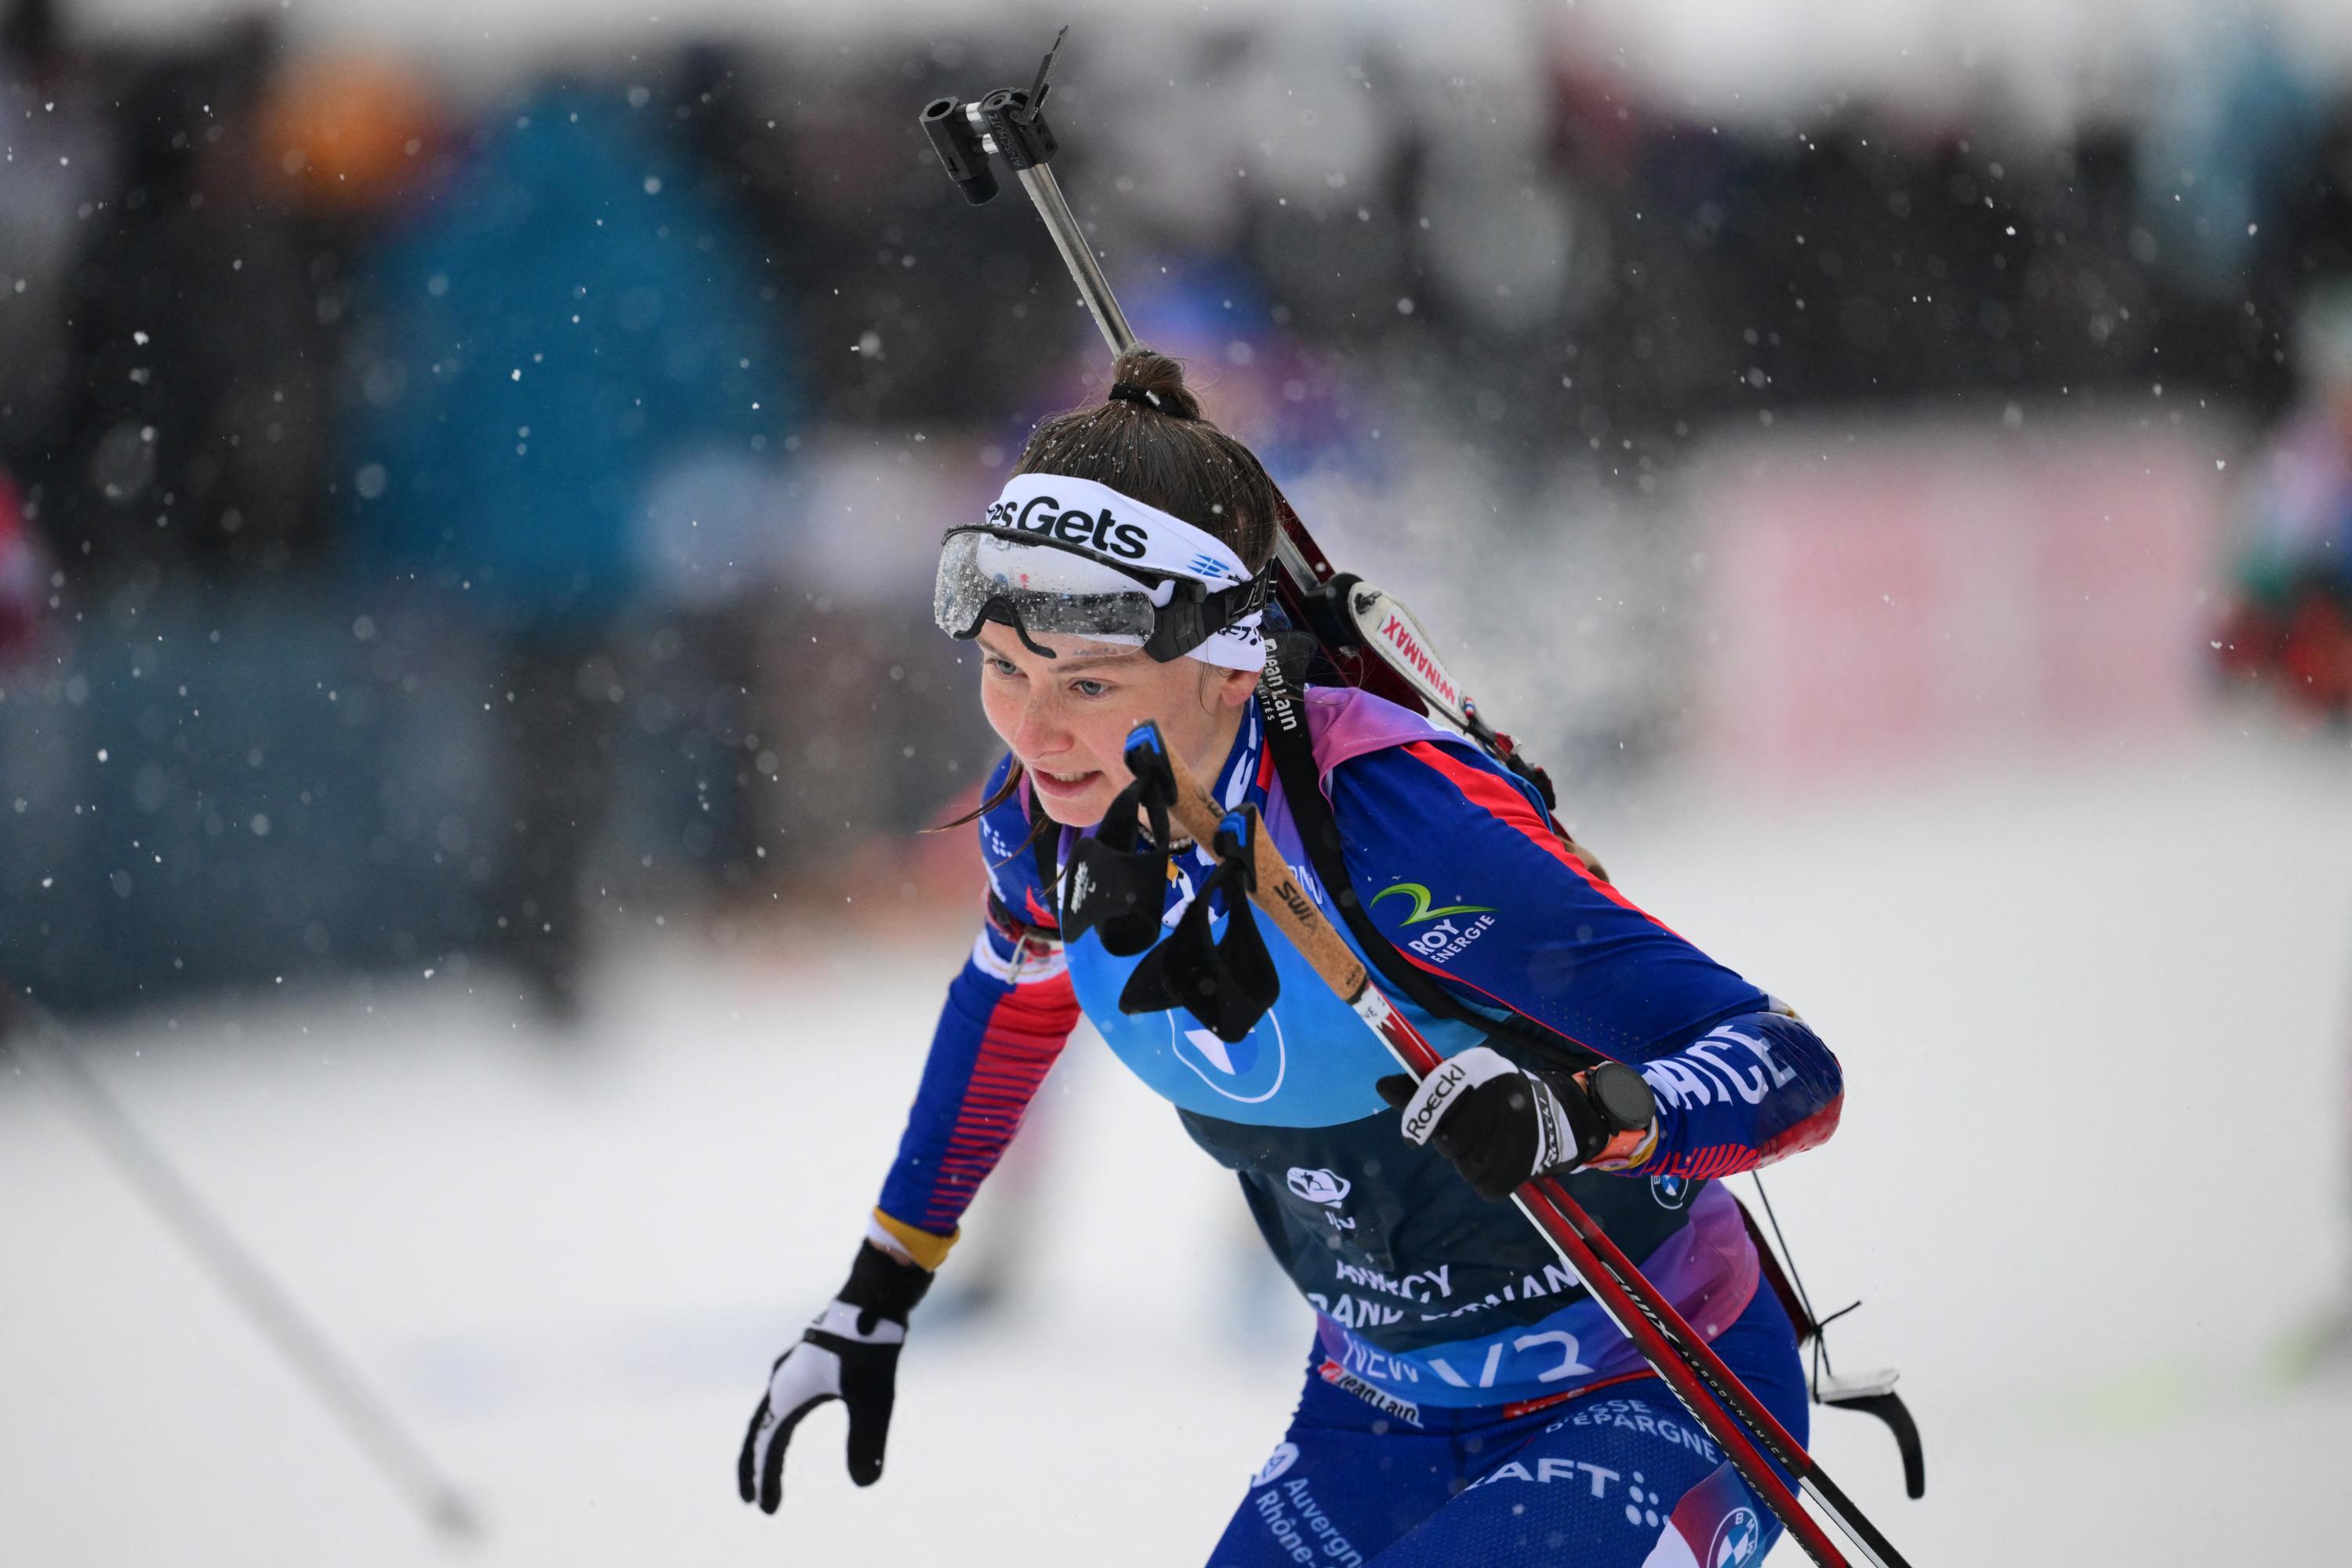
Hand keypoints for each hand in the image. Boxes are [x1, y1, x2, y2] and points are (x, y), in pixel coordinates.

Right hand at [738, 1241, 932, 1512]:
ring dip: (765, 1443)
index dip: (764, 1479)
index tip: (764, 1509)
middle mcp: (782, 1379)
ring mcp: (792, 1367)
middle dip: (754, 1466)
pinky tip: (789, 1424)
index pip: (768, 1445)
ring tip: (767, 1469)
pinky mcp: (808, 1358)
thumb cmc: (871, 1345)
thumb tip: (866, 1482)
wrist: (875, 1294)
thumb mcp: (872, 1397)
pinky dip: (780, 1422)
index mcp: (788, 1391)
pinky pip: (783, 1398)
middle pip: (758, 1430)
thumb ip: (866, 1440)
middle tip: (751, 1499)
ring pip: (768, 1413)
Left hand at [1377, 1047, 1655, 1201]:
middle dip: (1450, 1143)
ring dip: (1467, 1162)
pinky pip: (1485, 1186)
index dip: (1419, 1120)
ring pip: (1464, 1166)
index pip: (1438, 1100)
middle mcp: (1502, 1098)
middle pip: (1448, 1142)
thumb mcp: (1464, 1078)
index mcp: (1482, 1069)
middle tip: (1466, 1136)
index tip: (1412, 1136)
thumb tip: (1381, 1087)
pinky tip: (1496, 1162)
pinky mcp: (1524, 1166)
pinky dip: (1485, 1179)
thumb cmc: (1494, 1094)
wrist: (1554, 1116)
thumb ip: (1424, 1088)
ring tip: (1485, 1146)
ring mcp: (1516, 1133)